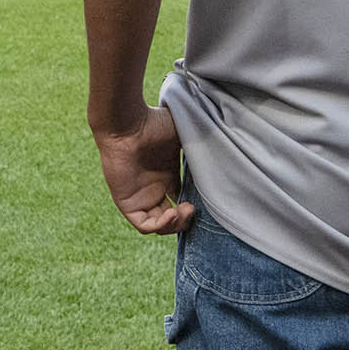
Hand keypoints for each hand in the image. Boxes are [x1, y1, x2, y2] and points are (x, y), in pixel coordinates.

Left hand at [95, 106, 193, 235]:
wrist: (129, 123)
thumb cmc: (154, 124)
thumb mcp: (183, 135)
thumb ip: (198, 147)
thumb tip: (222, 152)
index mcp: (165, 175)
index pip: (180, 202)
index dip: (191, 208)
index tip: (203, 202)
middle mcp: (152, 188)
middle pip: (171, 218)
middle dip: (184, 220)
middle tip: (192, 209)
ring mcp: (139, 196)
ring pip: (158, 225)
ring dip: (174, 225)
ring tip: (182, 211)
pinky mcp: (126, 202)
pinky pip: (143, 225)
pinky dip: (159, 225)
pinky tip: (171, 213)